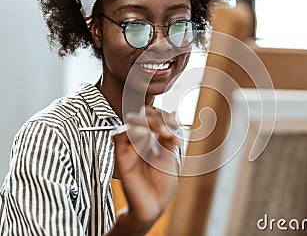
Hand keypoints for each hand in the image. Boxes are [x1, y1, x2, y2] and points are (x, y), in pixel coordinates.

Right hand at [107, 107, 179, 234]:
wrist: (155, 205)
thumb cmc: (162, 183)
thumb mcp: (171, 155)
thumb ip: (169, 136)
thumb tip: (173, 113)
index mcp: (151, 137)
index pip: (153, 114)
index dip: (164, 115)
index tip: (177, 125)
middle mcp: (139, 139)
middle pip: (142, 114)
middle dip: (158, 118)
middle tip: (170, 131)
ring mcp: (129, 147)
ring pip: (131, 121)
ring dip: (149, 122)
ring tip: (163, 133)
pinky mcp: (121, 156)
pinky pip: (118, 136)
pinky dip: (131, 131)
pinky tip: (146, 136)